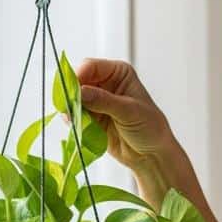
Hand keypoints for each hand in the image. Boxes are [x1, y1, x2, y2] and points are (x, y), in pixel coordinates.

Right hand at [75, 58, 178, 174]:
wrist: (151, 154)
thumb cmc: (150, 128)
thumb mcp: (129, 111)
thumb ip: (104, 101)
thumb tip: (80, 92)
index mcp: (118, 73)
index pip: (90, 67)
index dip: (78, 76)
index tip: (73, 92)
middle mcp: (105, 83)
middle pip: (77, 81)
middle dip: (71, 94)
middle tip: (70, 108)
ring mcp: (96, 101)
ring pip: (73, 99)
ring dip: (71, 109)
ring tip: (75, 120)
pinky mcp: (90, 118)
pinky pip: (73, 115)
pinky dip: (73, 121)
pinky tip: (79, 127)